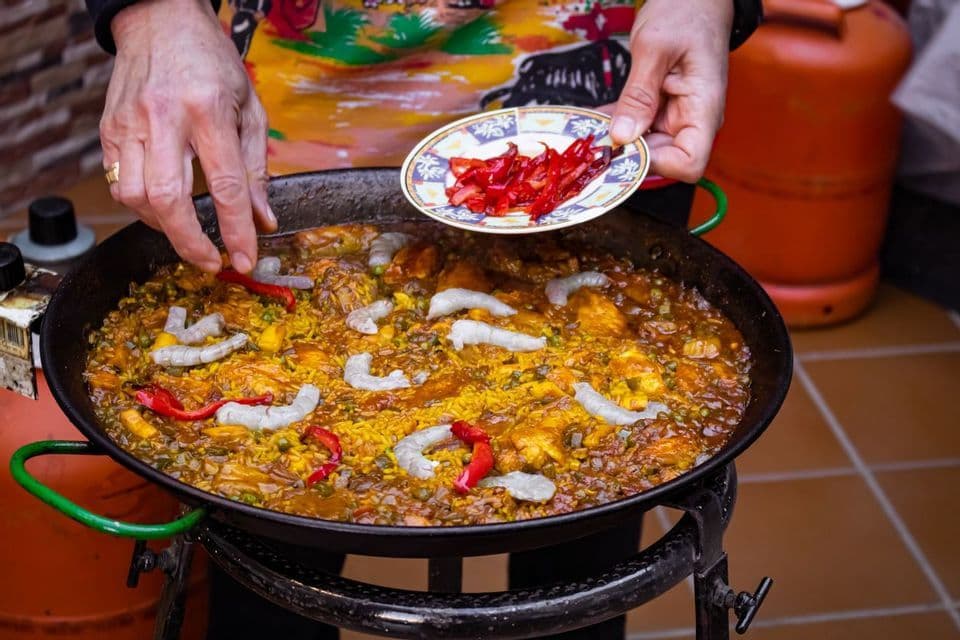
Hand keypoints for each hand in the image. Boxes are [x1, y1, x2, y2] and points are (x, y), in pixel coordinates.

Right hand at [101, 0, 275, 272]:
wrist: (161, 21)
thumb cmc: (212, 63)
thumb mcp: (250, 108)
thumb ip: (257, 167)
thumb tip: (263, 218)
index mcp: (208, 110)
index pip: (225, 186)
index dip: (235, 231)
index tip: (243, 259)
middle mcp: (164, 117)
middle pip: (168, 200)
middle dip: (190, 242)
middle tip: (210, 262)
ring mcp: (130, 123)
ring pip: (136, 197)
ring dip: (163, 226)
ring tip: (187, 230)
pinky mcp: (109, 128)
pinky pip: (118, 183)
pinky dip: (141, 206)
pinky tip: (163, 207)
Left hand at [608, 0, 732, 181]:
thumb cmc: (686, 12)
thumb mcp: (655, 48)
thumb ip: (638, 94)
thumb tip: (623, 136)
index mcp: (703, 108)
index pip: (688, 163)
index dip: (656, 164)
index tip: (625, 146)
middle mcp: (693, 119)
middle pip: (662, 160)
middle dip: (628, 152)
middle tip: (594, 138)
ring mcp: (677, 115)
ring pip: (645, 145)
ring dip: (617, 139)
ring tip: (590, 126)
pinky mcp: (661, 108)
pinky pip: (637, 126)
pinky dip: (617, 123)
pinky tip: (595, 116)